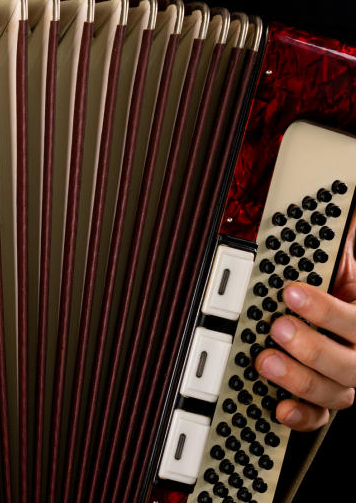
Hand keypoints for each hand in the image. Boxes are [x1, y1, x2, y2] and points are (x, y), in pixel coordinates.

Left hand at [255, 219, 355, 430]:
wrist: (330, 318)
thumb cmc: (329, 285)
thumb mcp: (332, 259)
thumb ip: (334, 236)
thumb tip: (331, 194)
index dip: (326, 309)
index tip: (290, 291)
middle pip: (353, 361)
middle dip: (312, 345)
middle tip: (276, 327)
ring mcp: (345, 380)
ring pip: (336, 391)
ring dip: (300, 378)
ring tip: (265, 360)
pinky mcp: (323, 401)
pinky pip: (319, 418)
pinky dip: (300, 416)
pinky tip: (279, 407)